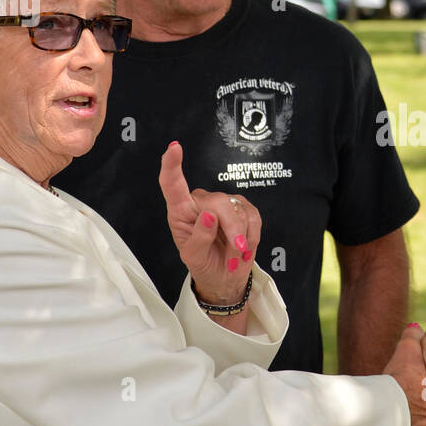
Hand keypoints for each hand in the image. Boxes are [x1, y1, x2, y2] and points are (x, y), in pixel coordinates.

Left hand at [158, 141, 258, 304]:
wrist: (225, 277)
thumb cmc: (205, 265)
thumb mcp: (195, 259)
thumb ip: (198, 239)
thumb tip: (208, 216)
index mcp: (180, 212)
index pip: (172, 185)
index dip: (172, 165)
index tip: (174, 148)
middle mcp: (200, 203)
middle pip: (218, 202)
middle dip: (231, 228)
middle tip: (236, 250)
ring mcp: (222, 203)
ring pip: (238, 209)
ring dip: (241, 237)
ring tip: (234, 254)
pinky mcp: (242, 208)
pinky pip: (253, 215)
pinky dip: (252, 235)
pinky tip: (244, 247)